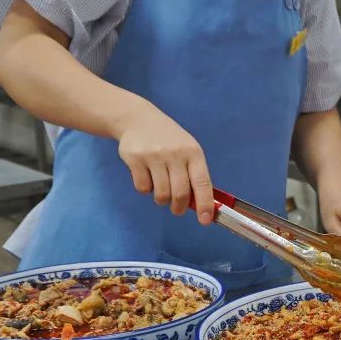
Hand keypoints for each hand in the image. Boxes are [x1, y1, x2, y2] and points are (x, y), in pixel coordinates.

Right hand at [115, 102, 213, 223]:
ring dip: (162, 199)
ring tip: (161, 189)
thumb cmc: (169, 139)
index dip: (205, 204)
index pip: (202, 183)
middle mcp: (175, 154)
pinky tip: (147, 176)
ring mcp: (154, 156)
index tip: (205, 220)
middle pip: (180, 194)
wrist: (138, 119)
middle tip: (177, 209)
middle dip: (179, 208)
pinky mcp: (135, 159)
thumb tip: (200, 205)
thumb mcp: (187, 150)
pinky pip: (142, 188)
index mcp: (193, 153)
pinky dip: (145, 189)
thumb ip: (193, 174)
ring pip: (161, 194)